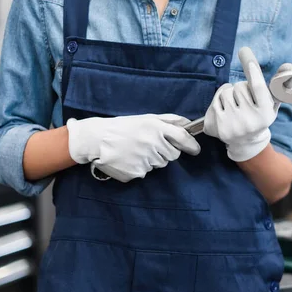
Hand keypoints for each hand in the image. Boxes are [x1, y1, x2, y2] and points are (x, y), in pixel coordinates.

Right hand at [67, 114, 199, 182]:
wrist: (96, 139)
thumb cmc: (123, 127)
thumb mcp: (146, 118)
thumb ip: (169, 120)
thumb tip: (188, 123)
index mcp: (156, 128)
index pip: (182, 138)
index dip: (191, 145)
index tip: (195, 150)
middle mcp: (153, 144)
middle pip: (173, 154)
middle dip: (166, 151)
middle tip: (150, 145)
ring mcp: (145, 159)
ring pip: (160, 164)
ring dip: (153, 159)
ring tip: (137, 150)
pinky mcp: (137, 172)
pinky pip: (146, 172)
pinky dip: (141, 167)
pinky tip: (130, 158)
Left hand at [204, 47, 276, 161]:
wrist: (244, 142)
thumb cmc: (259, 116)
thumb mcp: (272, 104)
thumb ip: (280, 86)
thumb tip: (289, 67)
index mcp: (265, 114)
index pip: (257, 87)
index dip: (252, 69)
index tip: (245, 52)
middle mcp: (250, 121)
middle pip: (240, 86)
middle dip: (241, 87)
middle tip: (245, 100)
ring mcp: (234, 124)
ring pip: (227, 91)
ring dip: (230, 93)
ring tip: (235, 105)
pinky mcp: (219, 125)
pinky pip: (217, 98)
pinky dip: (220, 98)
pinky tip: (226, 109)